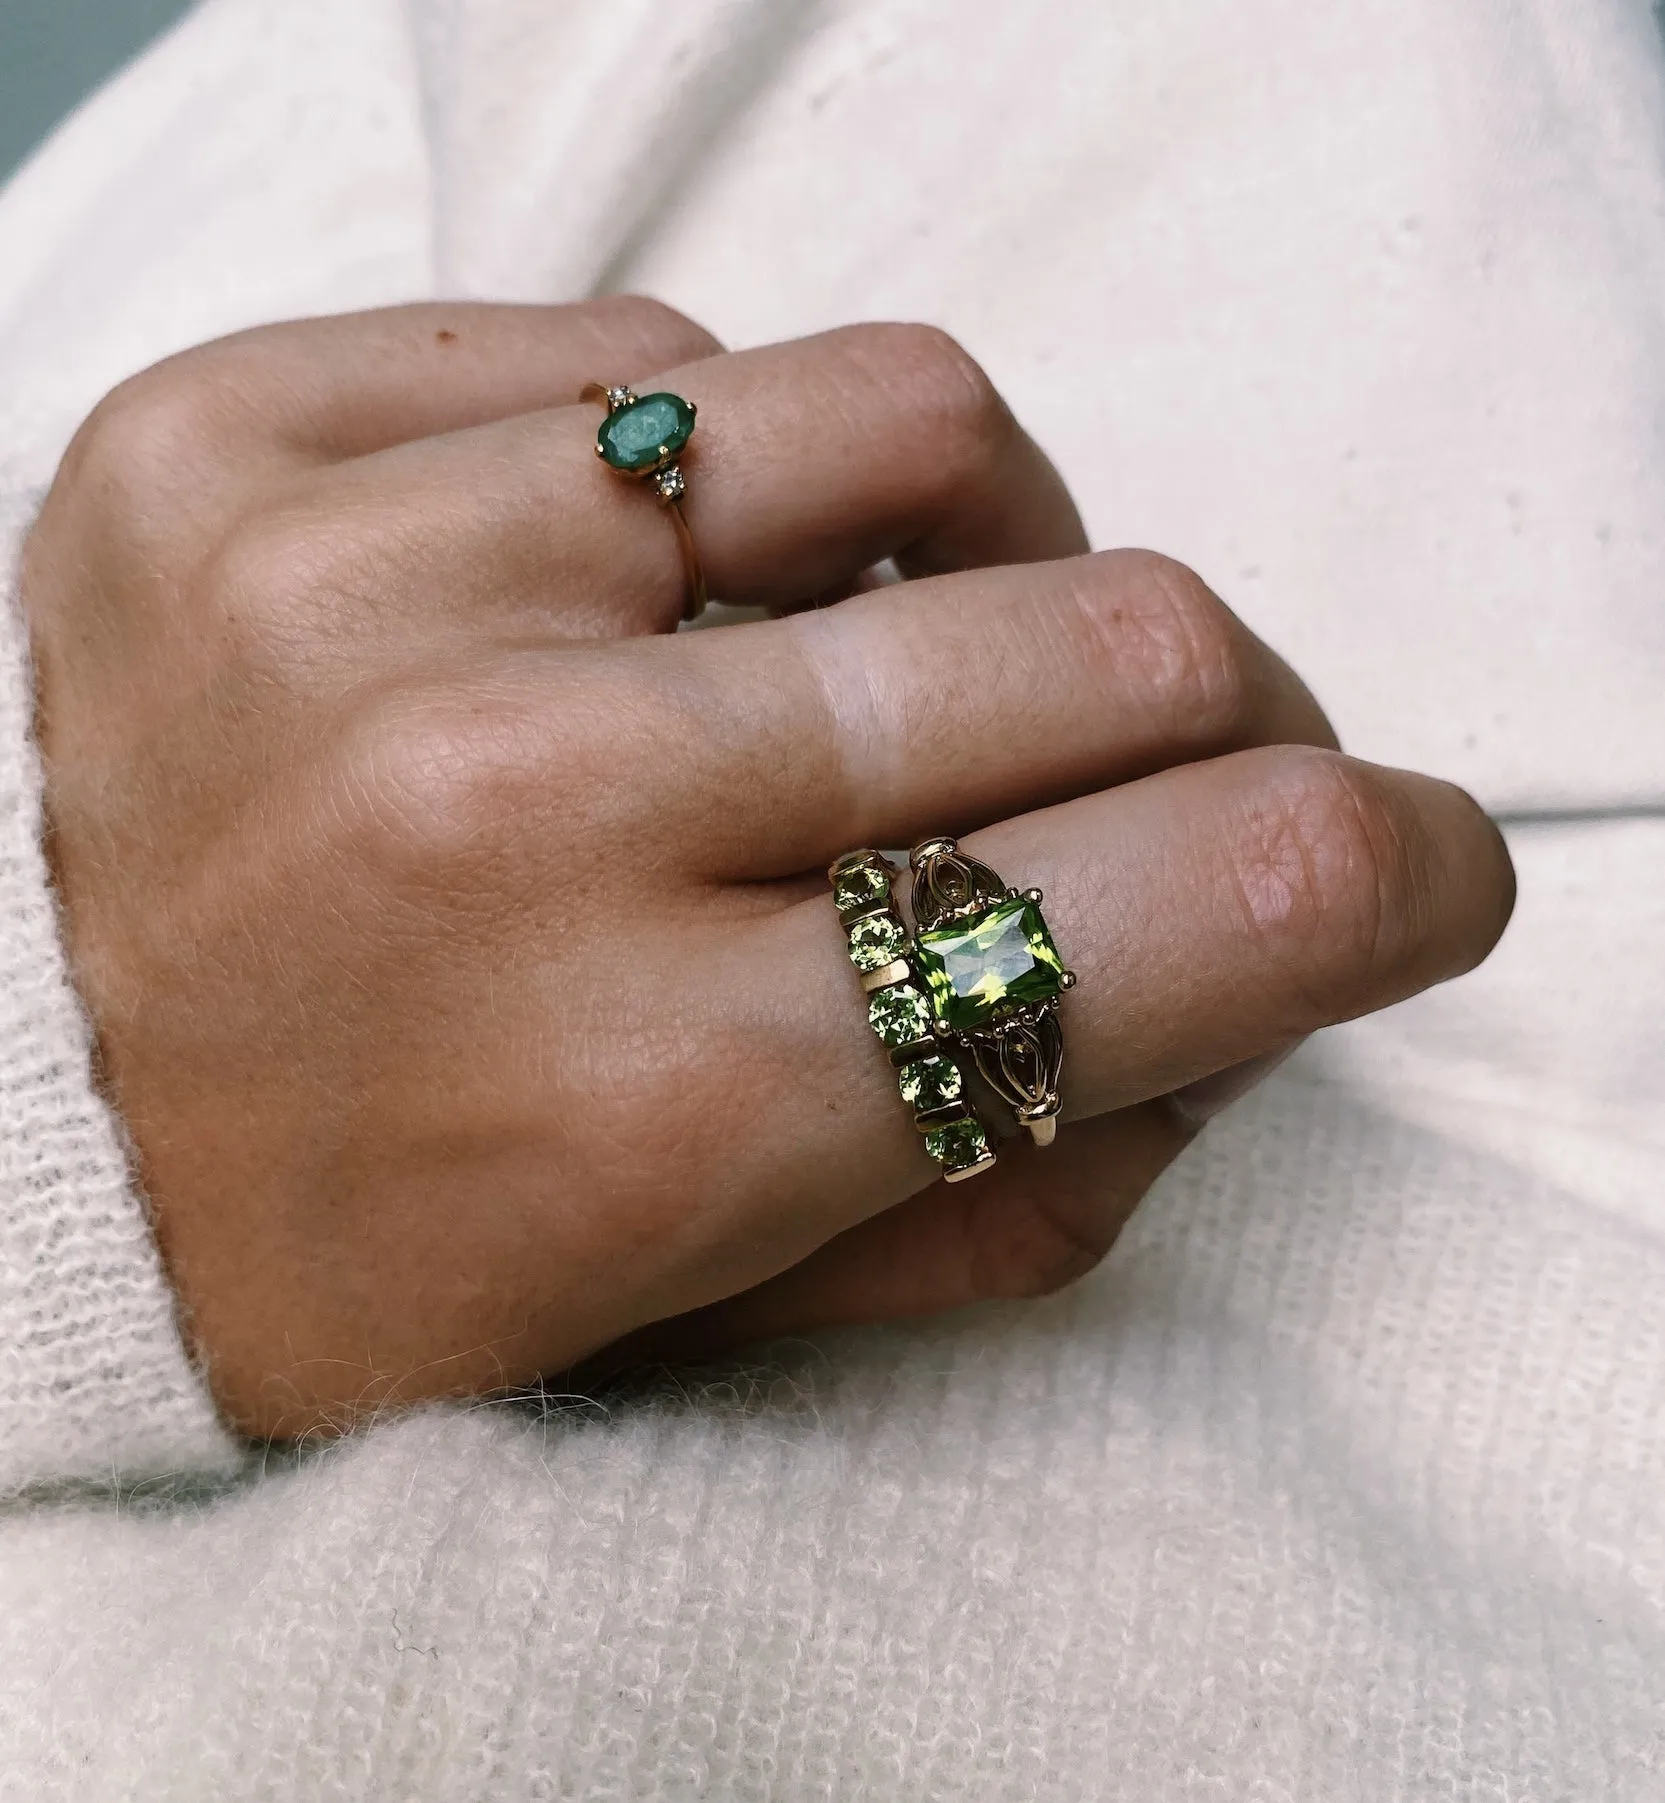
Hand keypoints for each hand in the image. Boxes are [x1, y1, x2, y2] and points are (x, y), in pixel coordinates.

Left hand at [22, 299, 1513, 1435]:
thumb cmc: (355, 1254)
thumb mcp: (706, 1317)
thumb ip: (1024, 1184)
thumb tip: (1242, 984)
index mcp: (663, 1098)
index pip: (1207, 902)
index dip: (1393, 872)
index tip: (1412, 866)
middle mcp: (525, 817)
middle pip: (1108, 635)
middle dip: (1208, 713)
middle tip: (1151, 764)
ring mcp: (364, 589)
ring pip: (908, 419)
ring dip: (982, 540)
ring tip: (891, 643)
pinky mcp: (238, 443)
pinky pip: (646, 366)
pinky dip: (716, 488)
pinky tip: (640, 604)